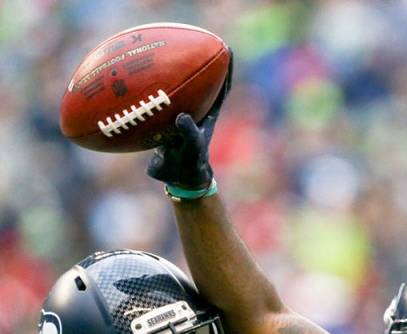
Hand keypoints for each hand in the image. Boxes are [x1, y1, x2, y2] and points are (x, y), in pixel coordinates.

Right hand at [147, 49, 232, 188]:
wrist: (178, 177)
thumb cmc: (189, 163)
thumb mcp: (190, 147)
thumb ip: (188, 133)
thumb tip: (182, 117)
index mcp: (207, 115)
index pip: (220, 88)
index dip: (224, 71)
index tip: (226, 52)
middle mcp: (196, 112)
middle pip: (203, 83)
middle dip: (202, 64)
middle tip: (200, 44)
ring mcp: (180, 115)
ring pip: (180, 89)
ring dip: (176, 73)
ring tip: (169, 53)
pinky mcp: (165, 120)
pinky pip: (159, 100)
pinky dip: (152, 89)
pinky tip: (139, 79)